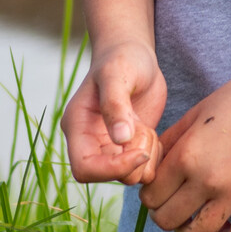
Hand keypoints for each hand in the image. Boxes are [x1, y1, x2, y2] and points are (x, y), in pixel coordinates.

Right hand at [61, 39, 165, 184]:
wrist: (134, 54)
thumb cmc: (122, 58)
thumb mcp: (118, 74)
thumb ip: (116, 105)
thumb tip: (120, 139)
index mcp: (76, 126)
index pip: (84, 168)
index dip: (112, 169)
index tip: (139, 152)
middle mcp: (89, 141)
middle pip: (106, 177)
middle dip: (132, 161)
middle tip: (146, 132)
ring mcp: (109, 146)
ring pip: (128, 176)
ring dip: (145, 158)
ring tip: (148, 129)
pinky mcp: (128, 148)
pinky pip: (142, 169)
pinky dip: (153, 157)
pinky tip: (153, 133)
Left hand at [140, 66, 230, 231]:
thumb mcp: (194, 114)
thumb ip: (169, 142)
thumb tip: (151, 167)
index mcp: (187, 155)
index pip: (151, 196)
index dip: (149, 195)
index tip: (159, 190)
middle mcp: (208, 179)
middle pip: (166, 220)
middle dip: (163, 214)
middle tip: (172, 204)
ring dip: (187, 231)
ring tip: (192, 219)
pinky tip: (223, 224)